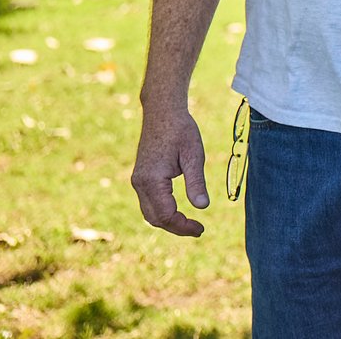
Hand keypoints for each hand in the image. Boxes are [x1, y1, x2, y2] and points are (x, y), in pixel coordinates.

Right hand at [131, 105, 209, 236]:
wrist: (162, 111)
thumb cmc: (181, 130)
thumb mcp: (194, 155)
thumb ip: (196, 182)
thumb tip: (203, 207)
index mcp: (152, 180)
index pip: (166, 215)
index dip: (183, 226)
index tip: (201, 229)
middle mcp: (139, 183)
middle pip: (155, 218)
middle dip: (176, 227)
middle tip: (198, 229)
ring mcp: (137, 180)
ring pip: (149, 212)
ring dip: (168, 221)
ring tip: (190, 224)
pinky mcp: (141, 177)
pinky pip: (148, 202)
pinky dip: (162, 211)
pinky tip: (178, 211)